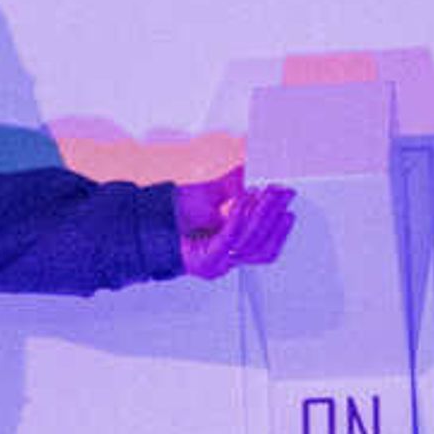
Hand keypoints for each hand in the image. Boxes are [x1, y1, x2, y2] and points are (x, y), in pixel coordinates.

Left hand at [176, 168, 295, 277]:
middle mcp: (227, 261)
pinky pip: (231, 239)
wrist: (146, 222)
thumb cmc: (173, 214)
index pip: (266, 248)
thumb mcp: (213, 194)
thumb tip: (253, 169)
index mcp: (232, 251)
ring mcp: (217, 264)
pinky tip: (244, 200)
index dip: (280, 227)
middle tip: (282, 192)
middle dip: (275, 216)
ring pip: (251, 243)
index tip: (288, 202)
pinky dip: (240, 218)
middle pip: (262, 245)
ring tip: (266, 193)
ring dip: (262, 215)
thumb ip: (235, 186)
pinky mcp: (206, 261)